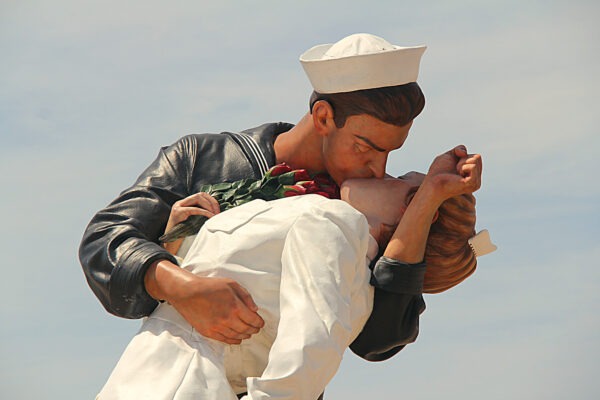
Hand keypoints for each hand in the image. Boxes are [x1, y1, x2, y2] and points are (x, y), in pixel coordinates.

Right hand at [145, 261, 264, 343]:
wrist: (187, 293)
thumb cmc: (210, 286)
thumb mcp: (231, 284)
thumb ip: (246, 296)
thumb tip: (255, 309)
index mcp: (235, 307)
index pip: (253, 320)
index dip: (259, 323)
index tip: (261, 323)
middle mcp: (228, 320)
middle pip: (246, 330)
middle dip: (254, 330)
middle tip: (256, 328)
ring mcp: (217, 328)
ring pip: (237, 336)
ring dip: (245, 335)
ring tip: (248, 333)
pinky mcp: (209, 333)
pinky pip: (225, 340)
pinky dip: (234, 340)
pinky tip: (237, 339)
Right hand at [163, 192, 220, 253]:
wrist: (170, 241)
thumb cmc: (183, 233)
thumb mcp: (193, 221)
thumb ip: (200, 214)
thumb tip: (216, 213)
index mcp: (185, 203)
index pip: (201, 195)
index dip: (211, 200)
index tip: (218, 210)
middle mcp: (181, 203)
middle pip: (200, 195)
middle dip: (212, 202)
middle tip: (218, 213)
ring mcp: (178, 206)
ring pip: (197, 198)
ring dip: (208, 206)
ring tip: (214, 214)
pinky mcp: (178, 212)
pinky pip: (194, 209)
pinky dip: (204, 212)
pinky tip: (210, 217)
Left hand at [425, 145, 482, 200]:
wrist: (432, 183)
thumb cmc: (438, 172)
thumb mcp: (449, 155)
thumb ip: (459, 149)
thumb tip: (464, 153)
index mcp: (473, 174)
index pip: (476, 157)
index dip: (463, 157)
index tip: (454, 166)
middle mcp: (477, 180)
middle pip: (477, 157)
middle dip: (463, 159)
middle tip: (454, 170)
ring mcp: (476, 183)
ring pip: (476, 160)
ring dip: (461, 163)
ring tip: (455, 174)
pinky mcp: (472, 184)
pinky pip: (473, 166)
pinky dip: (462, 167)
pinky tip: (458, 176)